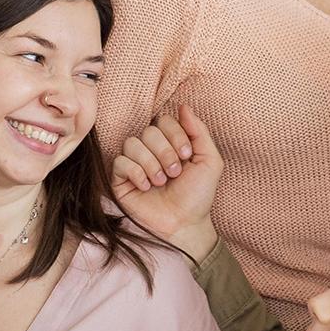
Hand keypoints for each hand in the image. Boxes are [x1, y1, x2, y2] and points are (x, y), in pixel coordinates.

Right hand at [110, 105, 222, 261]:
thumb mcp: (209, 161)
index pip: (164, 120)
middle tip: (175, 173)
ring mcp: (134, 164)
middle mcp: (151, 150)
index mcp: (170, 142)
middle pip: (148, 131)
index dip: (175, 135)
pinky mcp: (121, 179)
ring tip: (161, 182)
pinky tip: (147, 186)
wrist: (184, 223)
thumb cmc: (198, 195)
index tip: (186, 156)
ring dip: (150, 164)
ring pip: (132, 144)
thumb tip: (184, 106)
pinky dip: (136, 173)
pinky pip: (120, 162)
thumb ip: (199, 132)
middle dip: (164, 152)